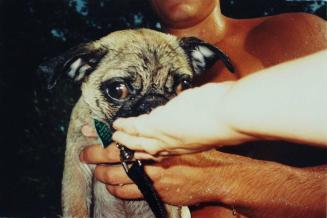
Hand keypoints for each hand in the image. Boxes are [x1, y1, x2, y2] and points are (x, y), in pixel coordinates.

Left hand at [80, 146, 235, 205]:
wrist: (215, 176)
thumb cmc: (197, 155)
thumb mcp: (176, 141)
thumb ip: (156, 138)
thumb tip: (139, 132)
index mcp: (154, 145)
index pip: (119, 139)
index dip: (101, 137)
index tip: (88, 134)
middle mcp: (149, 162)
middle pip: (111, 159)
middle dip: (93, 156)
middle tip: (85, 155)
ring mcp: (151, 179)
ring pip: (114, 179)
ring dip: (104, 175)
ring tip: (100, 172)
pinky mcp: (155, 193)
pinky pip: (128, 194)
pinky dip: (117, 190)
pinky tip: (115, 188)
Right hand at [112, 82, 253, 156]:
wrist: (230, 115)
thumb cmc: (228, 118)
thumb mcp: (213, 123)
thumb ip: (201, 117)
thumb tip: (197, 105)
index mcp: (187, 145)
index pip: (164, 150)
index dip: (152, 150)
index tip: (144, 150)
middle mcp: (174, 145)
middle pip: (147, 148)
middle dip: (133, 147)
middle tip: (122, 145)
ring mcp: (165, 135)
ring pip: (138, 139)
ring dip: (125, 137)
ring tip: (115, 134)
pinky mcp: (158, 125)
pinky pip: (135, 127)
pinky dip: (125, 126)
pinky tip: (117, 124)